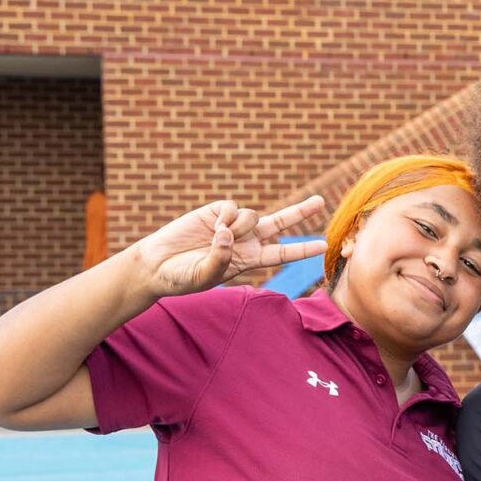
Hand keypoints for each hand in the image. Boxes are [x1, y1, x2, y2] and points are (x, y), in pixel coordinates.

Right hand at [135, 196, 327, 297]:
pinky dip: (226, 217)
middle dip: (300, 212)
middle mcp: (245, 240)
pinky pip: (233, 207)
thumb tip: (228, 233)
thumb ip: (220, 259)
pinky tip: (214, 226)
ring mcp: (232, 224)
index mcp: (249, 259)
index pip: (282, 253)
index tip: (324, 245)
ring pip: (253, 215)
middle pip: (280, 222)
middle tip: (320, 202)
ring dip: (241, 226)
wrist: (156, 265)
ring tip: (220, 237)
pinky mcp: (216, 211)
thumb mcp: (205, 276)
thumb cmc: (181, 277)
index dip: (302, 249)